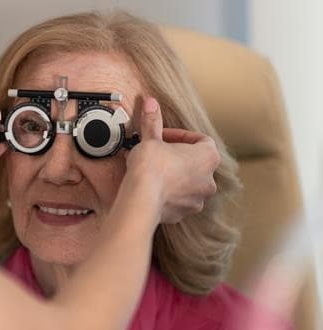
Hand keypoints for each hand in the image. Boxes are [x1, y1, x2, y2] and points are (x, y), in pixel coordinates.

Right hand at [123, 97, 219, 223]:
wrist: (141, 199)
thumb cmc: (151, 167)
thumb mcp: (150, 139)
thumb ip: (153, 121)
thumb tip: (151, 102)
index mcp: (208, 157)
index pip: (200, 140)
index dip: (180, 136)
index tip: (163, 136)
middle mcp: (209, 180)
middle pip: (196, 162)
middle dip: (177, 157)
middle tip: (157, 152)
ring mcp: (197, 199)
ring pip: (188, 183)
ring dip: (174, 176)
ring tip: (153, 171)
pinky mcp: (183, 213)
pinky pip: (178, 199)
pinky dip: (168, 193)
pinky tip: (152, 188)